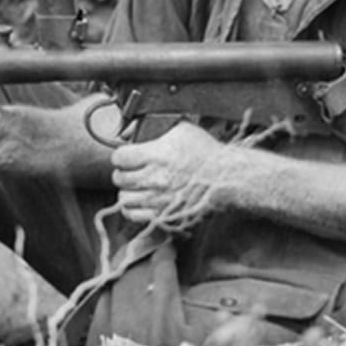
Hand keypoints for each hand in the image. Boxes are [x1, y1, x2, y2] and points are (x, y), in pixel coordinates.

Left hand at [109, 121, 232, 230]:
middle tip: (132, 171)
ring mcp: (157, 200)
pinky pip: (135, 216)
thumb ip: (160, 130)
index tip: (127, 157)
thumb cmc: (208, 155)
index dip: (122, 156)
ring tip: (136, 187)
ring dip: (128, 192)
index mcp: (155, 155)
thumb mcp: (183, 130)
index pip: (119, 157)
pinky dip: (134, 209)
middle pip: (119, 178)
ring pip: (124, 198)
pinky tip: (141, 202)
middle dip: (124, 173)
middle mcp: (153, 179)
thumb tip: (143, 130)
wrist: (226, 180)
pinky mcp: (163, 215)